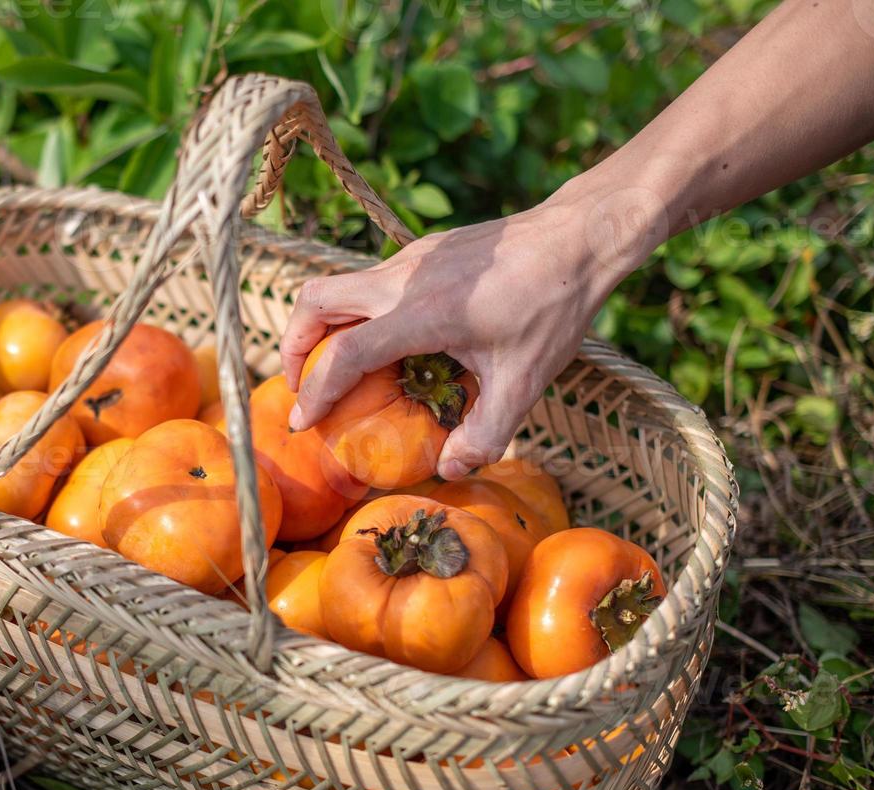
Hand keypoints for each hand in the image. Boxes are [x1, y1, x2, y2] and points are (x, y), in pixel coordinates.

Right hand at [281, 195, 634, 479]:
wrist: (579, 236)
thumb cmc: (553, 306)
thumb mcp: (524, 382)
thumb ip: (485, 433)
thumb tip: (449, 470)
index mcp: (419, 313)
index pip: (343, 355)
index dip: (315, 393)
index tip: (303, 423)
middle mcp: (402, 279)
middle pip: (315, 303)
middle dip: (294, 346)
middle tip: (302, 386)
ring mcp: (410, 259)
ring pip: (338, 286)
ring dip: (323, 326)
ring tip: (336, 368)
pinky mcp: (423, 250)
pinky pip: (369, 280)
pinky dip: (356, 312)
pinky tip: (388, 341)